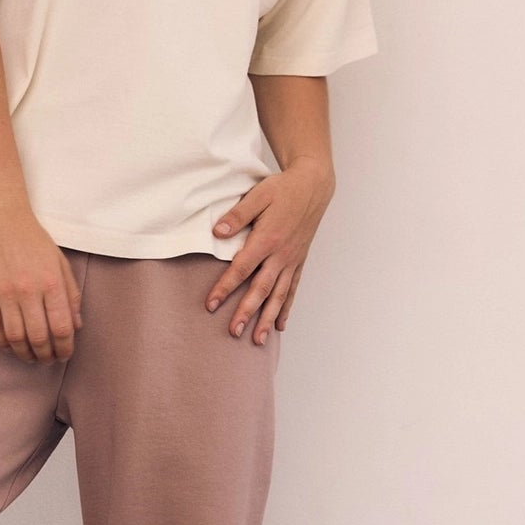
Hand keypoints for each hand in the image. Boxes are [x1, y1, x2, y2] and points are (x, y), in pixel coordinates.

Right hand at [0, 207, 83, 363]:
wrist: (1, 217)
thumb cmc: (34, 239)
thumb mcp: (61, 263)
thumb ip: (71, 295)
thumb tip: (76, 325)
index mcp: (51, 282)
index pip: (62, 327)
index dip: (66, 347)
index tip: (65, 354)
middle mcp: (28, 290)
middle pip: (39, 337)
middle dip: (47, 355)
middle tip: (49, 359)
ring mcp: (4, 292)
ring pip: (15, 337)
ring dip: (25, 354)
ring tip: (32, 357)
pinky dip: (2, 343)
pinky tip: (11, 346)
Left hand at [203, 161, 334, 344]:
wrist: (314, 185)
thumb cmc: (283, 188)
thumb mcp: (258, 195)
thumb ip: (237, 215)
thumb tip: (217, 232)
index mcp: (267, 239)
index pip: (241, 269)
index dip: (225, 287)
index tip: (211, 304)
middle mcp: (281, 254)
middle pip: (261, 289)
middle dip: (246, 312)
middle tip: (233, 332)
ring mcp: (292, 260)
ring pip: (278, 295)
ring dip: (268, 318)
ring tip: (258, 339)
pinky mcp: (299, 261)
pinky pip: (292, 289)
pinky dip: (286, 308)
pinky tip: (280, 325)